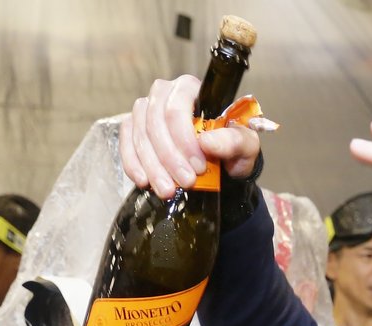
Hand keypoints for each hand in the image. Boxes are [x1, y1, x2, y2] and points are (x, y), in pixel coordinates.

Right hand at [119, 75, 259, 199]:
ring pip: (140, 135)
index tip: (198, 168)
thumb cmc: (233, 148)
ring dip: (152, 166)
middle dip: (169, 157)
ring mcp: (145, 109)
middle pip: (155, 123)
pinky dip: (133, 164)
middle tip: (186, 183)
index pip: (176, 109)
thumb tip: (207, 142)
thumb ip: (233, 141)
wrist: (221, 163)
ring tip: (167, 190)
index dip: (184, 140)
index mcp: (191, 88)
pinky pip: (126, 143)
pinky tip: (144, 181)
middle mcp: (164, 93)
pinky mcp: (133, 127)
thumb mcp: (245, 146)